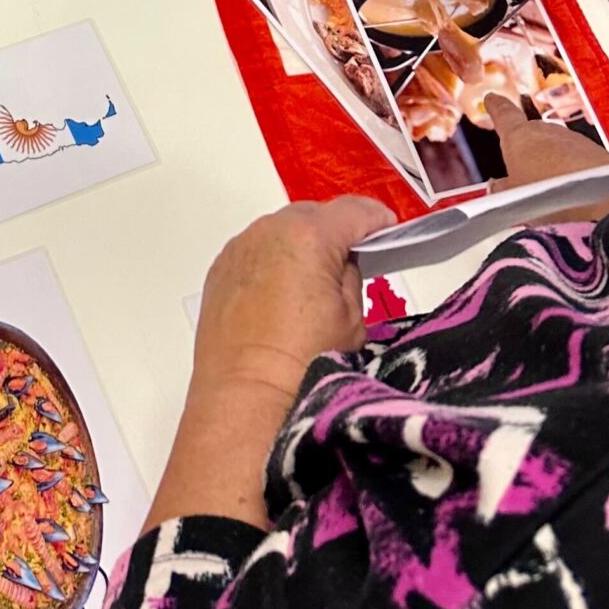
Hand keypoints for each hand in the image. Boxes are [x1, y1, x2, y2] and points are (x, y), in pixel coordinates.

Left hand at [191, 195, 394, 408]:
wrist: (246, 397)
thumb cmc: (304, 361)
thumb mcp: (352, 320)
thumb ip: (351, 277)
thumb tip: (342, 265)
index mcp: (309, 236)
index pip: (353, 211)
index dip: (376, 219)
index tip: (388, 229)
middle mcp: (269, 231)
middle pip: (313, 216)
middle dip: (335, 231)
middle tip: (353, 260)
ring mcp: (239, 249)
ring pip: (280, 232)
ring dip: (300, 246)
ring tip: (314, 279)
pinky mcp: (220, 271)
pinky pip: (255, 253)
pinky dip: (272, 262)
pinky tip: (281, 294)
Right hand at [483, 95, 608, 217]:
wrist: (601, 198)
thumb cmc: (549, 194)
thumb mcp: (513, 199)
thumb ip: (502, 190)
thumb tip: (496, 187)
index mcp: (518, 135)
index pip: (503, 114)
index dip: (496, 107)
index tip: (492, 99)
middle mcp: (547, 130)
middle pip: (533, 133)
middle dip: (529, 147)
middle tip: (524, 167)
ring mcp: (575, 141)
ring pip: (558, 147)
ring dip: (554, 162)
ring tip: (550, 189)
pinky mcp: (598, 154)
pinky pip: (580, 160)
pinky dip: (575, 172)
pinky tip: (574, 193)